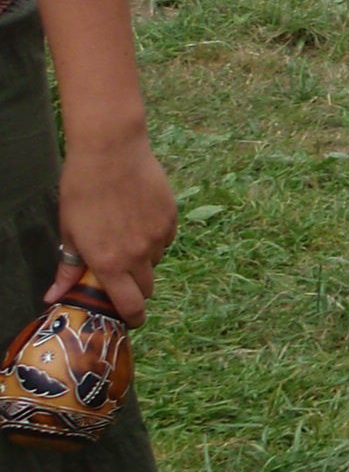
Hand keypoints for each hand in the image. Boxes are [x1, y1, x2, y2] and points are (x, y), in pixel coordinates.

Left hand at [49, 134, 176, 324]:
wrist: (111, 153)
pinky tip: (139, 218)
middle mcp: (138, 254)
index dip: (133, 317)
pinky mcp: (171, 218)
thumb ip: (68, 268)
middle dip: (135, 287)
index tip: (130, 318)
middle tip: (120, 272)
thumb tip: (54, 297)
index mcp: (109, 263)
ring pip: (155, 260)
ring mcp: (158, 236)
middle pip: (147, 287)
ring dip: (143, 259)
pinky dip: (155, 237)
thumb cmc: (82, 191)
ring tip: (126, 236)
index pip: (130, 305)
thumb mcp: (69, 232)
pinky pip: (166, 238)